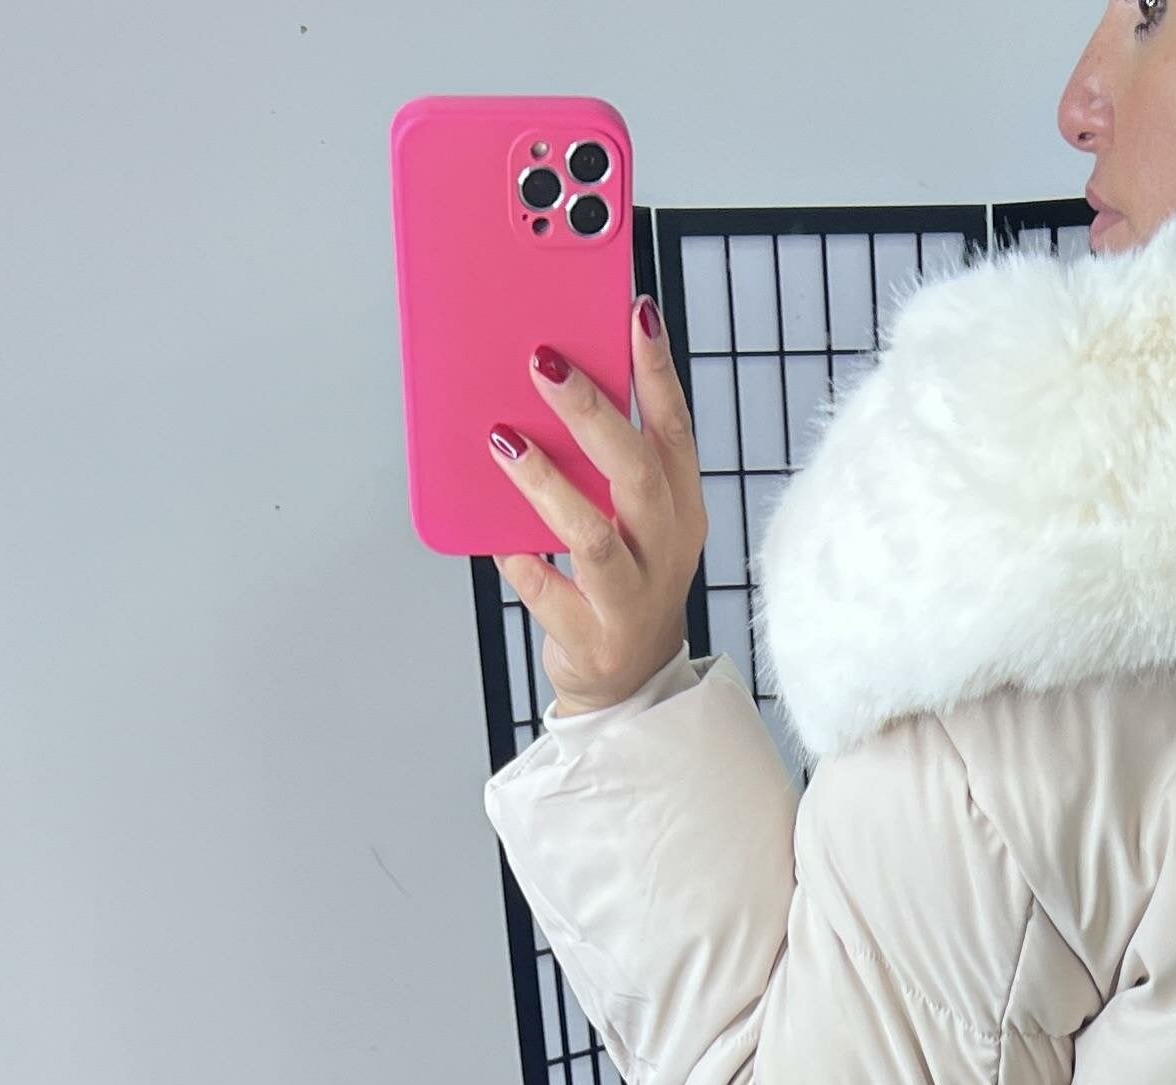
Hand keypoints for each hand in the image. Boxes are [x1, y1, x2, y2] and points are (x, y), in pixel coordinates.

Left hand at [490, 300, 707, 715]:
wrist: (629, 681)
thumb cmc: (623, 580)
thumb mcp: (631, 516)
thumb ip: (603, 460)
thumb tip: (545, 379)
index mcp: (680, 506)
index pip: (674, 428)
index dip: (656, 369)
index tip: (635, 311)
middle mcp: (665, 549)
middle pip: (634, 471)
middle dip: (588, 412)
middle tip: (543, 363)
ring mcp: (632, 599)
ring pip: (593, 537)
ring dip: (546, 484)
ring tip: (503, 441)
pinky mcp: (593, 640)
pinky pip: (547, 592)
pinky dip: (519, 560)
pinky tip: (496, 534)